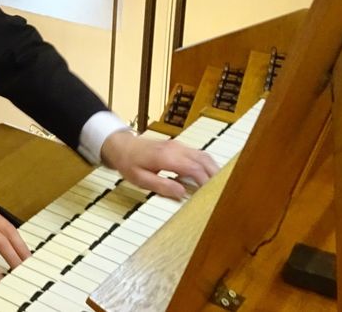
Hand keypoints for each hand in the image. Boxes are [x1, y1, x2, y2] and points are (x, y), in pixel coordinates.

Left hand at [100, 130, 218, 198]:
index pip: (194, 168)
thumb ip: (161, 186)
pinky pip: (197, 154)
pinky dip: (205, 165)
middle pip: (203, 160)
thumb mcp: (140, 179)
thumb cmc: (129, 162)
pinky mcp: (178, 146)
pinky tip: (206, 177)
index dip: (205, 182)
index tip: (211, 195)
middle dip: (214, 176)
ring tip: (217, 186)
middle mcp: (175, 149)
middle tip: (221, 192)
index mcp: (166, 157)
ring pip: (203, 155)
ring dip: (212, 169)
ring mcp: (178, 146)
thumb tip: (181, 193)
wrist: (121, 145)